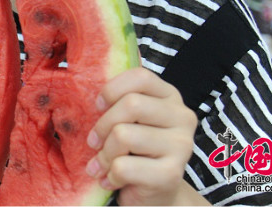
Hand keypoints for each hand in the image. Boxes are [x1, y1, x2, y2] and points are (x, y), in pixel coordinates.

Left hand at [85, 68, 200, 204]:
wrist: (156, 194)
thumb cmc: (136, 151)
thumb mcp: (129, 120)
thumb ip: (119, 99)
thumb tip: (88, 78)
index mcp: (170, 97)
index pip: (141, 77)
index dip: (112, 89)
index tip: (98, 106)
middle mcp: (183, 117)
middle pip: (131, 104)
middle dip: (103, 125)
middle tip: (94, 142)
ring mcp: (182, 146)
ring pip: (124, 135)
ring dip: (104, 154)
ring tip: (102, 164)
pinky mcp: (172, 174)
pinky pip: (124, 166)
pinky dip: (110, 175)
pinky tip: (113, 179)